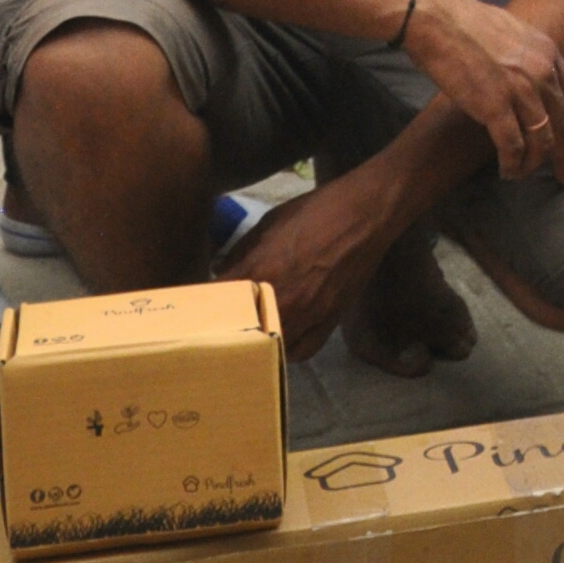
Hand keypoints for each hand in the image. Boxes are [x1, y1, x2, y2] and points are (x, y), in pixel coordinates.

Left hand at [218, 175, 396, 358]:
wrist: (366, 213)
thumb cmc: (316, 211)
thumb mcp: (271, 222)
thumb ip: (242, 250)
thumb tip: (220, 271)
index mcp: (262, 269)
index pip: (220, 299)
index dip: (205, 303)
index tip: (197, 305)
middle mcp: (281, 298)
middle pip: (241, 329)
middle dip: (227, 326)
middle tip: (219, 322)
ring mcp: (307, 315)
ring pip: (269, 347)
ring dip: (256, 342)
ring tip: (249, 335)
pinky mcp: (329, 321)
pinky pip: (301, 351)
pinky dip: (287, 349)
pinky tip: (282, 339)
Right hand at [403, 0, 563, 178]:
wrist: (438, 20)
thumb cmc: (465, 22)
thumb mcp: (512, 31)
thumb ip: (527, 54)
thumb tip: (528, 73)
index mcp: (547, 51)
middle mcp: (541, 71)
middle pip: (562, 121)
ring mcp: (520, 89)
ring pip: (541, 140)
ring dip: (534, 164)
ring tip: (523, 175)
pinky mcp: (495, 106)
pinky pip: (513, 146)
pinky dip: (512, 165)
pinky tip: (507, 172)